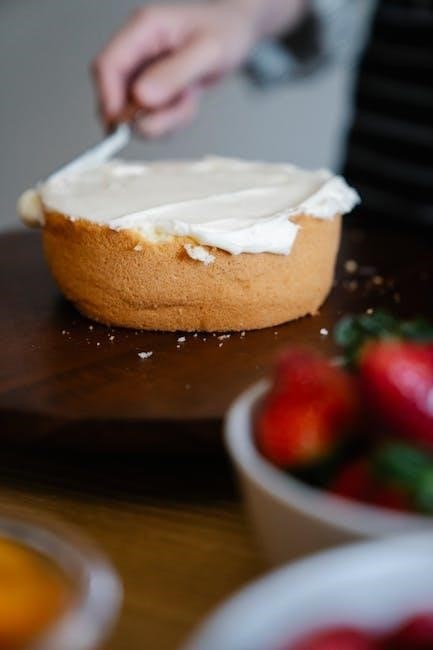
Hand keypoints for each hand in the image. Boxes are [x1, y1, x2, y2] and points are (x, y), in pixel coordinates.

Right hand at [92, 2, 258, 137]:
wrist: (237, 32)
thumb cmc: (225, 31)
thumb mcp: (207, 52)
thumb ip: (174, 75)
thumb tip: (142, 98)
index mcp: (144, 29)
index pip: (107, 65)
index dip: (109, 97)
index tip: (121, 123)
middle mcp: (138, 49)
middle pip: (115, 92)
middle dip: (140, 114)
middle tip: (169, 117)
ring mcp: (143, 70)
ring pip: (135, 111)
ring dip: (163, 117)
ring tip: (189, 99)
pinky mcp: (152, 87)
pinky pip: (153, 116)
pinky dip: (172, 118)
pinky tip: (188, 100)